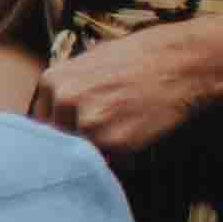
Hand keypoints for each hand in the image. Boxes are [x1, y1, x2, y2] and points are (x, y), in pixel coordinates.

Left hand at [32, 11, 222, 153]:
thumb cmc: (140, 59)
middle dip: (75, 144)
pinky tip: (138, 135)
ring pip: (81, 154)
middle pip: (57, 141)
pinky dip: (121, 158)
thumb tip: (49, 115)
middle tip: (101, 135)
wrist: (182, 63)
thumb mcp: (90, 62)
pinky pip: (108, 162)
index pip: (39, 123)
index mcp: (53, 81)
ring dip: (98, 152)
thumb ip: (66, 87)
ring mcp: (88, 123)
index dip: (59, 132)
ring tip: (124, 129)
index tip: (71, 135)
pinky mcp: (114, 143)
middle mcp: (64, 102)